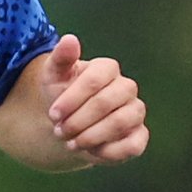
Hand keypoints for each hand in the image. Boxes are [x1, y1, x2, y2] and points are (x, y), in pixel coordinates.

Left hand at [36, 35, 146, 163]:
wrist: (67, 125)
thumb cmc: (61, 96)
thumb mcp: (53, 78)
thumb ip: (60, 59)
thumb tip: (70, 39)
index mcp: (107, 69)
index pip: (95, 79)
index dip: (72, 99)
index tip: (52, 114)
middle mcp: (126, 88)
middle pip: (107, 102)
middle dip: (78, 120)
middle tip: (58, 131)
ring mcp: (135, 112)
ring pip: (121, 123)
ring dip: (90, 136)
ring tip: (70, 142)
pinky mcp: (138, 136)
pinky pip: (132, 145)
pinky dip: (108, 152)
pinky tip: (90, 152)